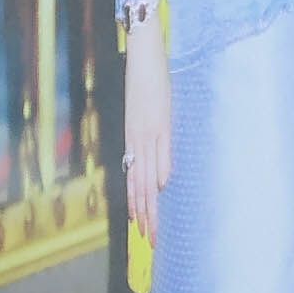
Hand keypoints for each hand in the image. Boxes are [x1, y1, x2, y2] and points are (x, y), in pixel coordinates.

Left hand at [117, 0, 170, 233]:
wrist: (142, 53)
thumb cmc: (145, 79)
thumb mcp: (145, 111)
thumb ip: (150, 136)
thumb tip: (158, 160)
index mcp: (132, 139)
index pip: (134, 180)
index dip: (137, 205)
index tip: (140, 226)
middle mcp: (137, 140)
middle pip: (138, 186)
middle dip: (144, 215)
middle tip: (147, 239)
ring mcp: (146, 132)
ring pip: (145, 176)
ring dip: (149, 203)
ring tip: (152, 225)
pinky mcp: (157, 121)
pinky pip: (158, 153)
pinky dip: (159, 171)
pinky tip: (161, 189)